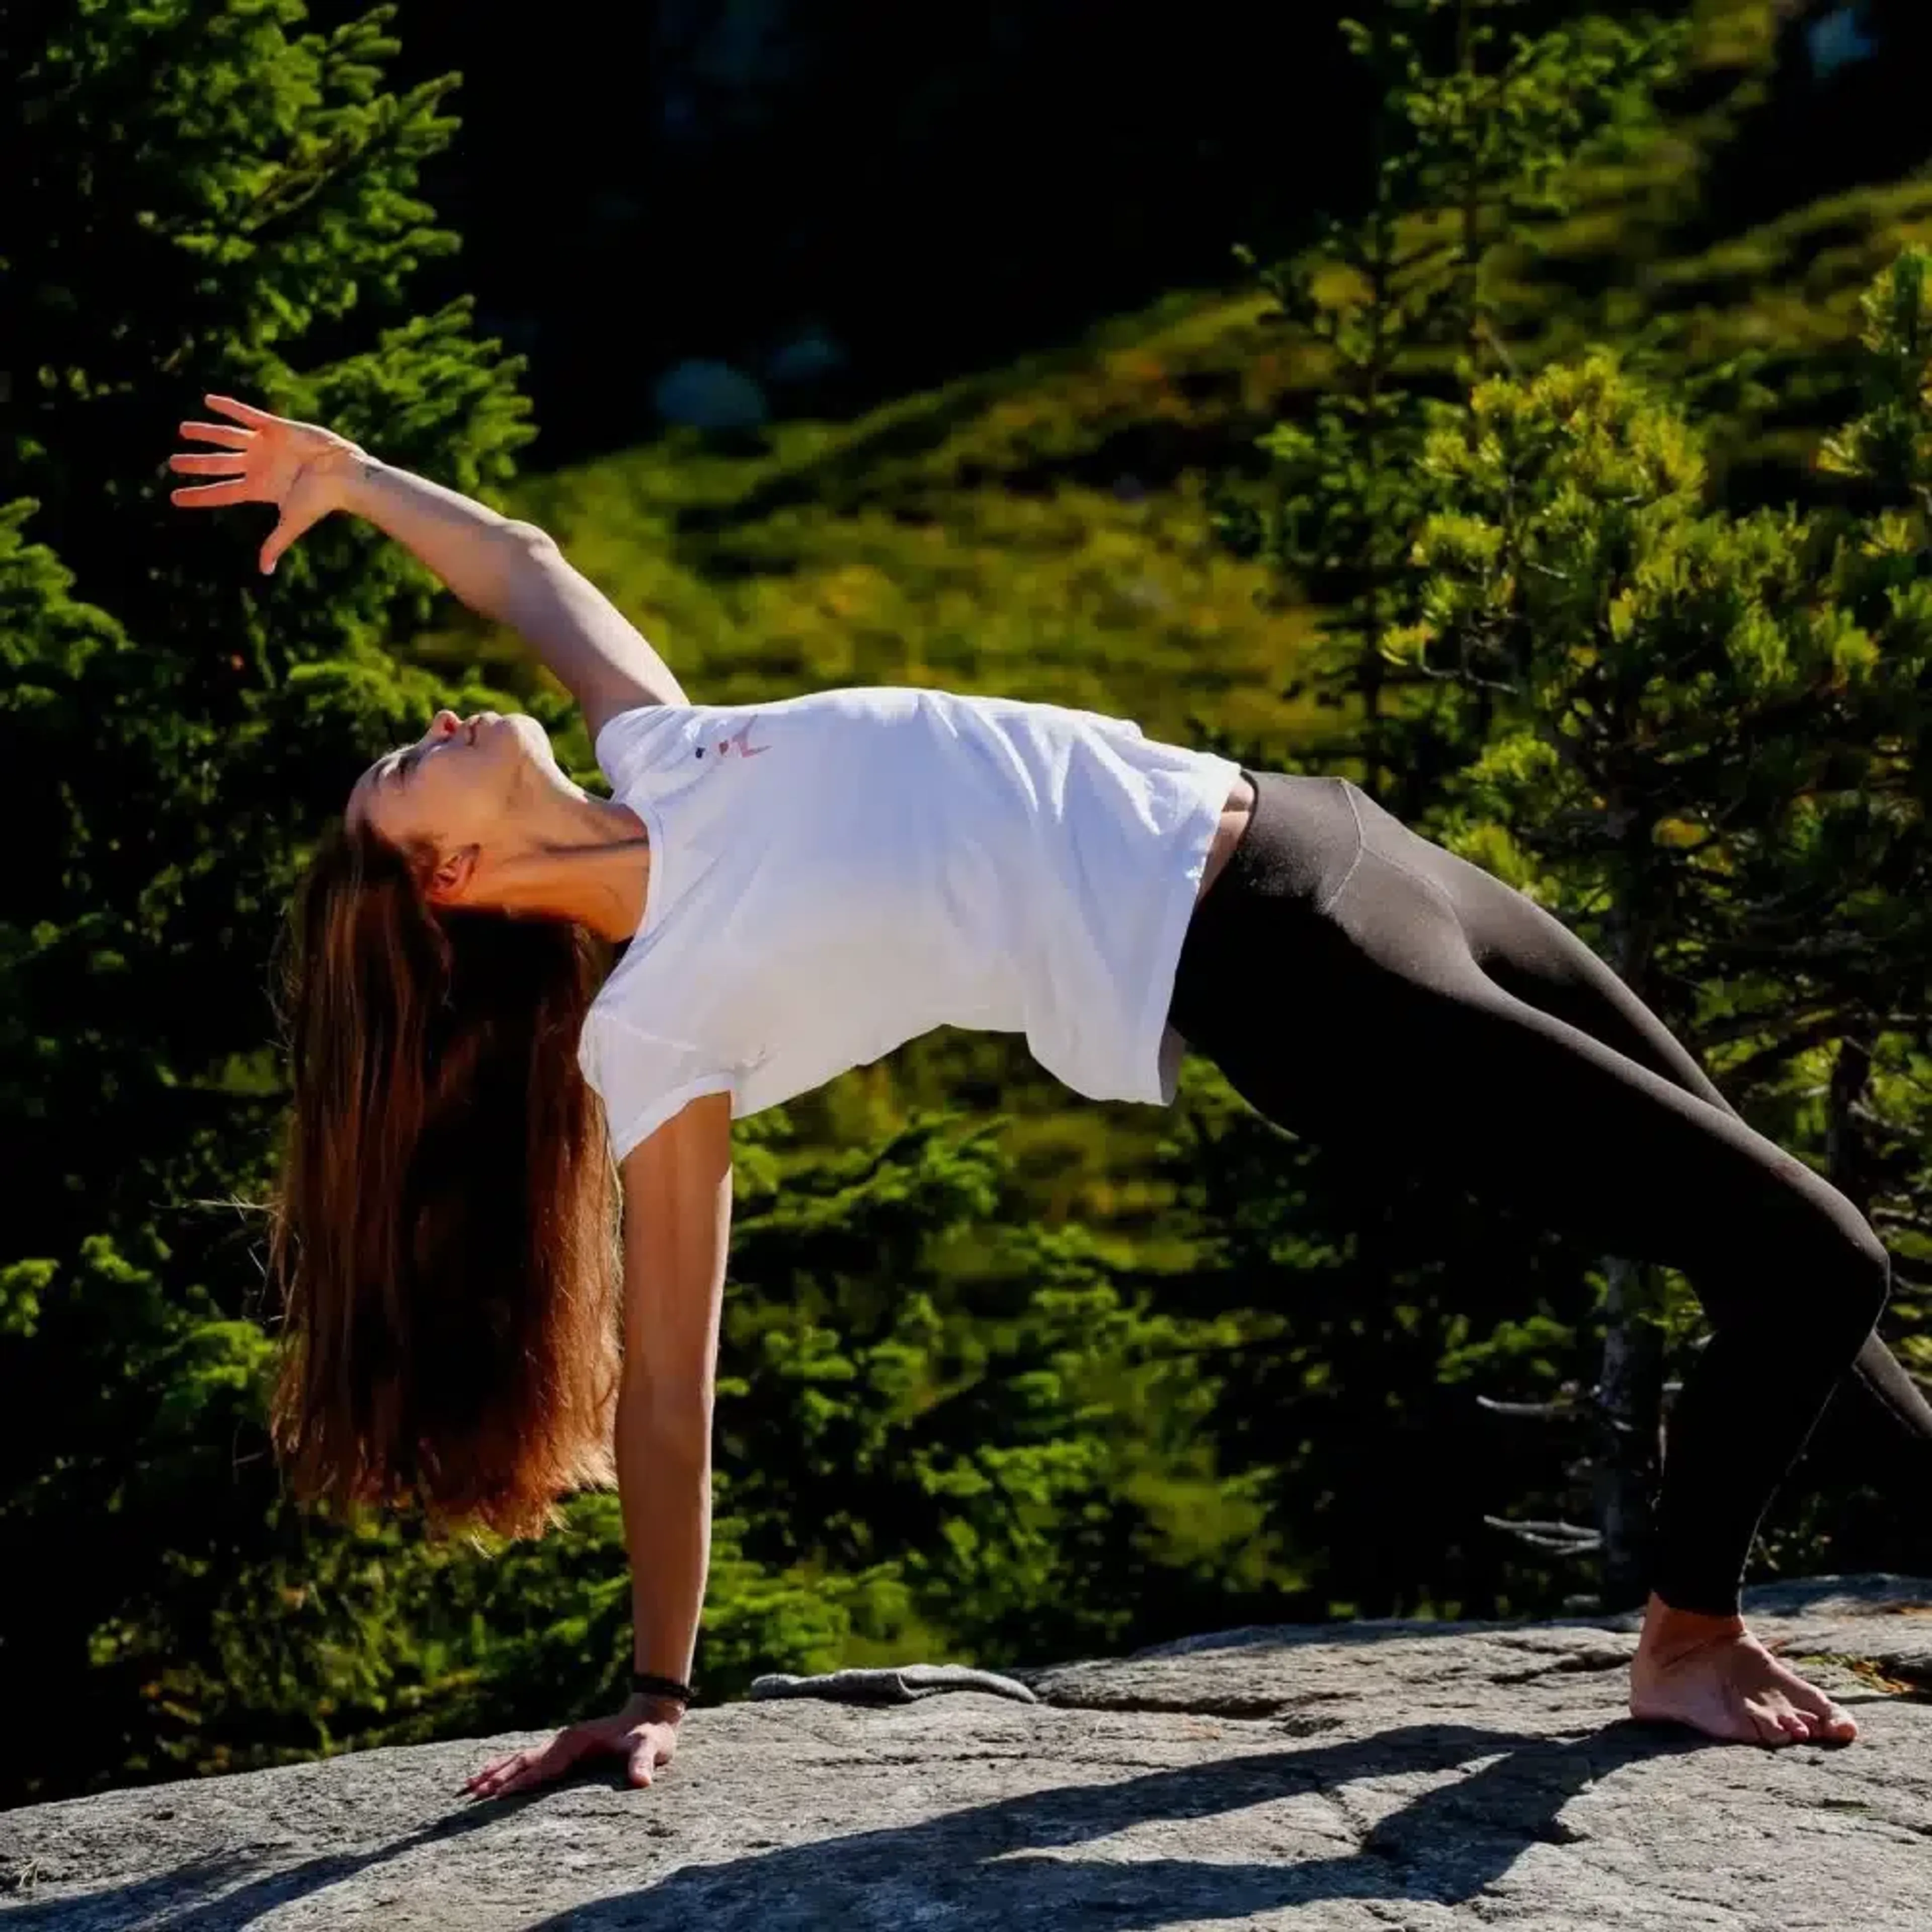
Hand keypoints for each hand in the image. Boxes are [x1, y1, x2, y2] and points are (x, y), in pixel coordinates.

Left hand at [168, 393, 369, 575]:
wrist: (343, 474)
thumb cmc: (320, 499)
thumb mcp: (292, 521)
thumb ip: (275, 543)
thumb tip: (264, 572)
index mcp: (259, 488)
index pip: (222, 492)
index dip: (198, 495)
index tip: (174, 498)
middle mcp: (258, 465)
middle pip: (219, 464)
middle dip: (196, 463)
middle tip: (173, 463)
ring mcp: (265, 445)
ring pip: (227, 437)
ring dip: (205, 433)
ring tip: (182, 430)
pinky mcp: (276, 427)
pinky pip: (248, 414)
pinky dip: (228, 407)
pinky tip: (208, 401)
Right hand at [461, 1695, 681, 1801]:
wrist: (652, 1715)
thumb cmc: (651, 1736)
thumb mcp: (651, 1747)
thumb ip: (643, 1762)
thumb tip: (642, 1781)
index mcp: (577, 1741)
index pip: (544, 1766)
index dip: (522, 1781)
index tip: (497, 1796)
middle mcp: (563, 1740)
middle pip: (524, 1761)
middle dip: (497, 1778)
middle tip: (471, 1796)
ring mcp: (562, 1743)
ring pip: (521, 1758)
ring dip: (495, 1772)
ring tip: (467, 1787)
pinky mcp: (564, 1749)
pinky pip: (529, 1759)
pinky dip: (507, 1767)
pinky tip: (490, 1775)